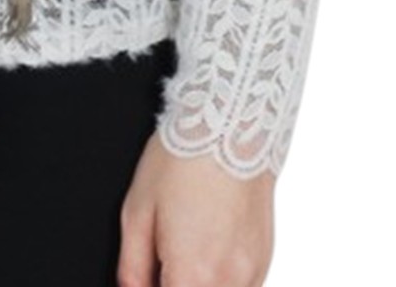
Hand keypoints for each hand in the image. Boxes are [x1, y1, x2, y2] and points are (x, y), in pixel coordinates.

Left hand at [116, 131, 275, 286]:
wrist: (230, 125)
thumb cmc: (182, 159)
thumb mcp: (137, 209)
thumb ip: (132, 266)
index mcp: (192, 273)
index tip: (150, 276)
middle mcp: (227, 281)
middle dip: (176, 286)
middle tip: (162, 265)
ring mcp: (251, 273)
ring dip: (199, 285)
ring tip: (185, 256)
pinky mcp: (264, 260)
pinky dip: (221, 282)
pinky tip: (208, 253)